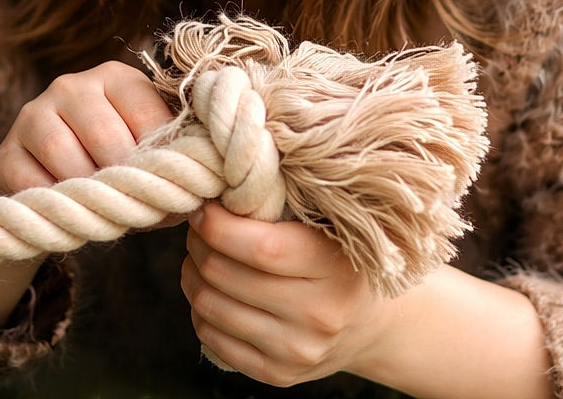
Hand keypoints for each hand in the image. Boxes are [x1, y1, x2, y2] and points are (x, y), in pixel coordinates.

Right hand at [0, 60, 173, 332]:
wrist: (44, 178)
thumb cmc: (110, 163)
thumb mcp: (141, 150)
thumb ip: (169, 160)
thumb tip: (204, 190)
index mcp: (117, 77)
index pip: (148, 116)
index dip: (163, 162)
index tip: (173, 190)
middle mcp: (73, 85)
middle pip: (108, 138)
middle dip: (127, 182)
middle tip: (137, 207)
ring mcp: (34, 113)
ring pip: (69, 160)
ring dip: (92, 196)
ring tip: (106, 210)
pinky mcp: (7, 151)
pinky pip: (35, 187)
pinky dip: (58, 208)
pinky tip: (70, 212)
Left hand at [181, 202, 393, 386]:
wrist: (370, 324)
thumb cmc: (338, 258)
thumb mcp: (328, 227)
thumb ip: (282, 207)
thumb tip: (221, 187)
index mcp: (332, 266)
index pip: (261, 247)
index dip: (219, 225)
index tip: (205, 205)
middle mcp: (317, 315)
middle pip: (225, 274)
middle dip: (198, 243)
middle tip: (198, 225)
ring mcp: (297, 351)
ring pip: (210, 307)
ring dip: (192, 274)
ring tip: (198, 254)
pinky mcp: (278, 375)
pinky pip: (212, 339)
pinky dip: (199, 309)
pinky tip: (209, 287)